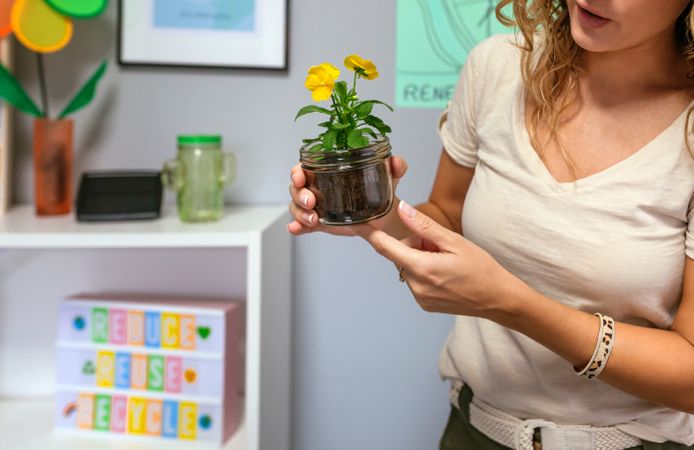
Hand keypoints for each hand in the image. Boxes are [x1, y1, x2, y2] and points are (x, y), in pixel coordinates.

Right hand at [287, 156, 408, 235]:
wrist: (384, 215)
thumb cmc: (380, 190)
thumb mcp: (388, 177)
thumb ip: (395, 167)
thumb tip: (396, 162)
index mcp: (327, 170)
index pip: (304, 167)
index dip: (297, 172)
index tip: (301, 177)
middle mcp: (317, 187)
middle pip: (296, 188)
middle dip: (299, 195)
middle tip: (311, 202)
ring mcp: (317, 207)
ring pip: (297, 207)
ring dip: (300, 213)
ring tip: (313, 219)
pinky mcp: (320, 223)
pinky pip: (303, 225)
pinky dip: (297, 227)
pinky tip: (296, 229)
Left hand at [355, 200, 515, 316]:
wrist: (499, 299)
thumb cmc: (482, 270)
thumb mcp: (454, 241)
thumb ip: (424, 226)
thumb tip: (402, 209)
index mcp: (422, 268)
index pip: (385, 248)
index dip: (371, 234)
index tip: (359, 224)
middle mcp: (416, 286)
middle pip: (401, 254)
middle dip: (415, 245)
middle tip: (440, 246)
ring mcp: (420, 298)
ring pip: (408, 267)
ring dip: (421, 259)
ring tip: (447, 262)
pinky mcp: (424, 304)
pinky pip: (416, 280)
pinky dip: (425, 272)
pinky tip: (446, 274)